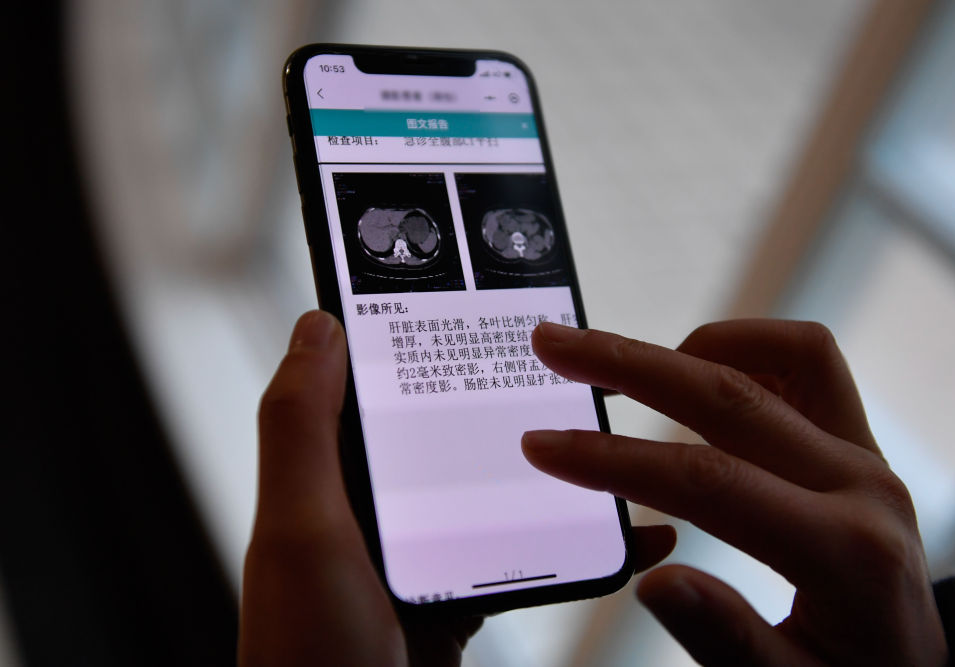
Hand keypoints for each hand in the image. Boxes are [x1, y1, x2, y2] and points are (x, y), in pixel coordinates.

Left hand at [239, 311, 676, 665]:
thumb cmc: (310, 653)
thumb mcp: (304, 529)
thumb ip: (302, 426)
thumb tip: (320, 322)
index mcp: (334, 475)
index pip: (378, 381)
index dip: (421, 332)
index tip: (482, 292)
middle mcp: (375, 506)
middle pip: (448, 428)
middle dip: (507, 393)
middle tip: (574, 361)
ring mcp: (422, 553)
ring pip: (496, 488)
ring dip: (552, 464)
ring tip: (611, 434)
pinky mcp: (459, 597)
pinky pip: (523, 555)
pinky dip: (574, 542)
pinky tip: (626, 533)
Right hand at [522, 320, 946, 665]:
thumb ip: (728, 637)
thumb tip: (656, 579)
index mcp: (844, 553)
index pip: (708, 482)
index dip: (614, 459)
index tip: (542, 444)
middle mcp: (861, 485)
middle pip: (731, 394)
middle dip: (630, 363)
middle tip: (556, 345)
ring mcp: (866, 454)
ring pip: (784, 354)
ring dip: (694, 346)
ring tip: (628, 366)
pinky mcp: (860, 441)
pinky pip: (810, 363)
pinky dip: (748, 349)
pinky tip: (697, 371)